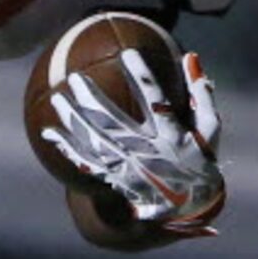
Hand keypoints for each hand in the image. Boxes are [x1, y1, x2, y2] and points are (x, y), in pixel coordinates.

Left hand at [42, 50, 225, 234]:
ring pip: (94, 140)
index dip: (142, 76)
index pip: (155, 100)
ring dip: (73, 119)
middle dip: (92, 98)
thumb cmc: (199, 158)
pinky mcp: (113, 178)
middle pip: (113, 121)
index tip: (128, 53)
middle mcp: (146, 151)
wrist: (187, 206)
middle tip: (75, 77)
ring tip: (57, 98)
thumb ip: (201, 94)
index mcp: (171, 136)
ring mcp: (127, 166)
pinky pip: (86, 161)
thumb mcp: (209, 129)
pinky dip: (67, 147)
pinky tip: (48, 132)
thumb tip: (190, 57)